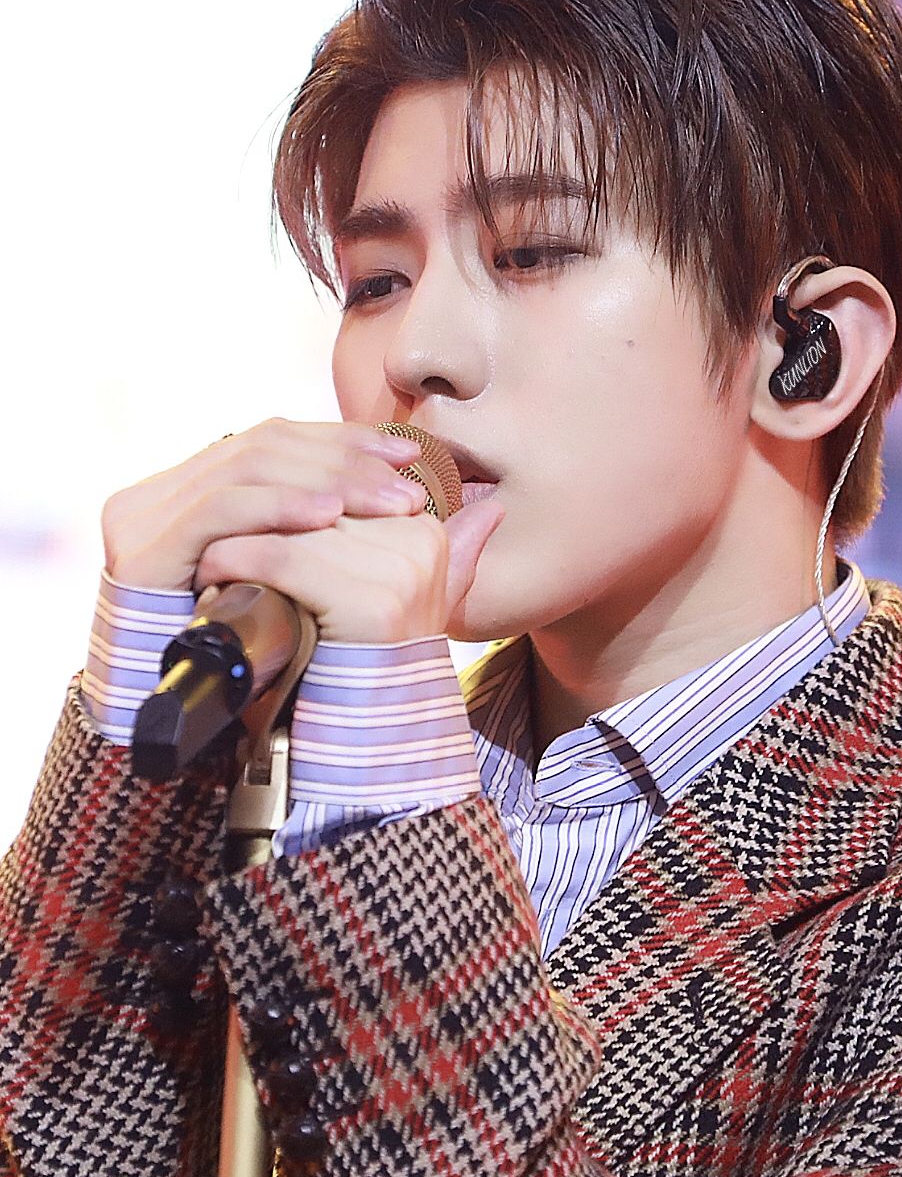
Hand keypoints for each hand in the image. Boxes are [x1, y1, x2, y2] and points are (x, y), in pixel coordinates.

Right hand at [102, 417, 504, 641]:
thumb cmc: (270, 669)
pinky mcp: (137, 546)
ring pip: (247, 467)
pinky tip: (324, 517)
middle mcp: (167, 493)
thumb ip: (411, 555)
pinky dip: (276, 508)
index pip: (281, 442)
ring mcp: (145, 515)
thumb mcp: (347, 599)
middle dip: (344, 459)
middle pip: (266, 446)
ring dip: (321, 478)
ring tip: (379, 498)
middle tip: (406, 481)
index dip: (344, 442)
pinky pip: (216, 510)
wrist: (189, 735)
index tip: (408, 453)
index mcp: (205, 491)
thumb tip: (489, 511)